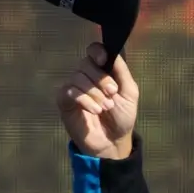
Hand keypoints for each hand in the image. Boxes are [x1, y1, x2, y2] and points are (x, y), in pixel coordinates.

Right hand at [55, 42, 137, 158]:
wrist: (113, 141)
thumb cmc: (121, 117)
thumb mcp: (129, 93)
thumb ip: (122, 71)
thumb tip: (114, 52)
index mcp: (101, 71)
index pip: (93, 51)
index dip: (96, 51)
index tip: (103, 60)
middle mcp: (85, 76)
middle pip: (85, 63)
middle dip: (100, 78)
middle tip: (112, 93)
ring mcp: (73, 88)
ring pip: (78, 77)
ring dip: (95, 92)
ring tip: (105, 107)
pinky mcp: (64, 101)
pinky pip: (70, 92)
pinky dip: (84, 100)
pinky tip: (95, 110)